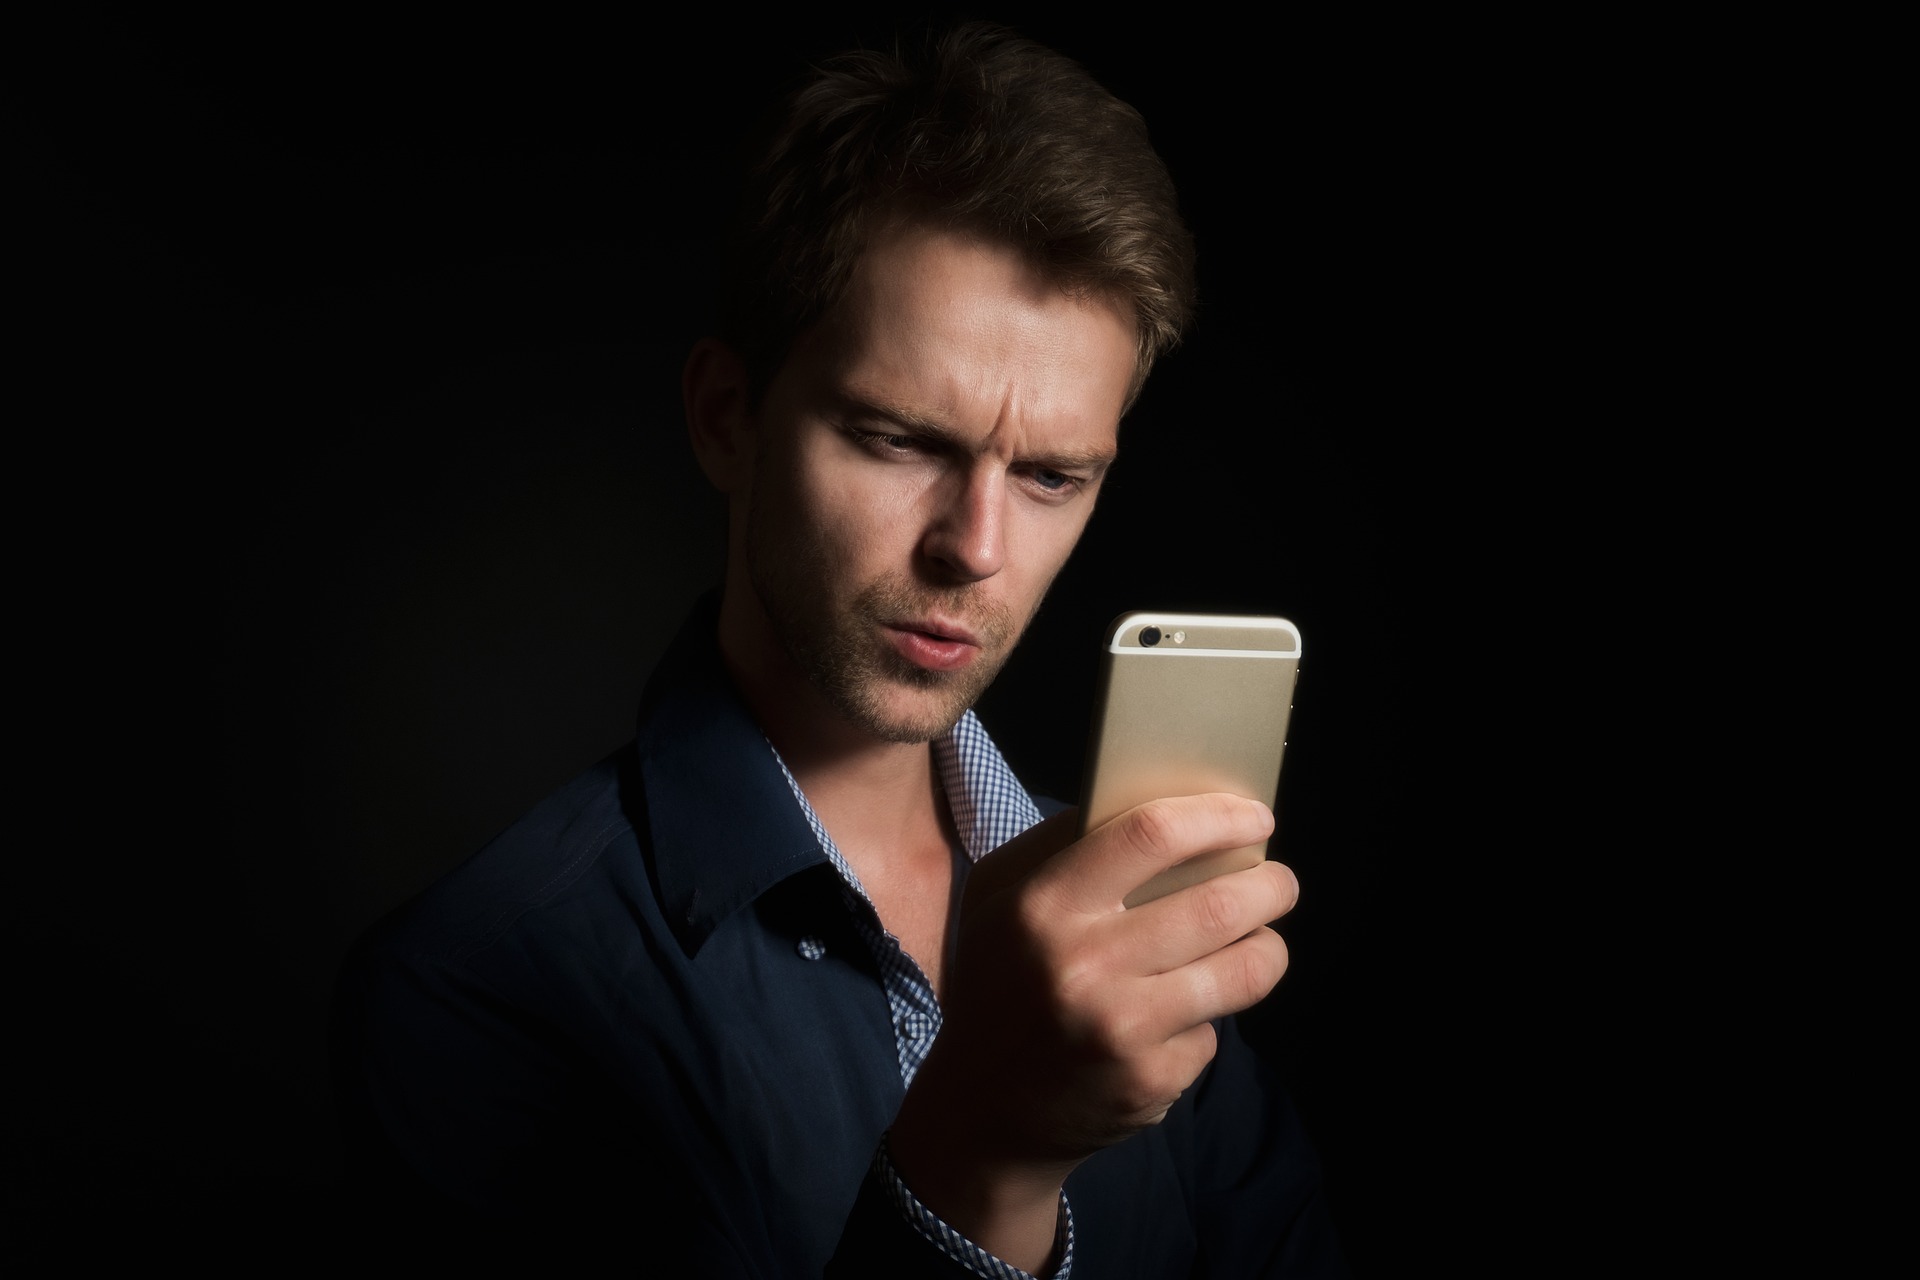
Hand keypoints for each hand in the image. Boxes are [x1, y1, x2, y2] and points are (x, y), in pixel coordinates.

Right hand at [886, 793, 1298, 1267]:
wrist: (983, 1109)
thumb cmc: (1000, 983)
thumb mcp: (998, 899)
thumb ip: (1062, 845)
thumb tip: (1156, 803)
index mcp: (1043, 906)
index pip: (1151, 836)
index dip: (1218, 818)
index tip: (1255, 817)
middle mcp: (1083, 966)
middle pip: (1219, 904)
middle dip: (1272, 885)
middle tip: (1279, 881)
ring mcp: (1122, 1030)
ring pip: (1244, 971)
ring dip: (1268, 947)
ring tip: (1262, 938)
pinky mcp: (1150, 1081)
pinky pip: (1213, 1030)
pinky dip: (1209, 1016)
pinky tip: (1182, 1014)